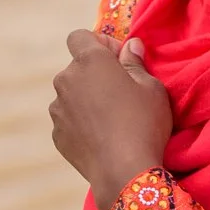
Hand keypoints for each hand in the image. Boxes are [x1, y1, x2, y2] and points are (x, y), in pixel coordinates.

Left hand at [49, 31, 172, 209]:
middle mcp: (66, 80)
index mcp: (89, 61)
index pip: (80, 36)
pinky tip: (103, 137)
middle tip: (122, 92)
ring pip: (72, 95)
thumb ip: (136, 62)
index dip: (100, 44)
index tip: (120, 60)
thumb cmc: (144, 123)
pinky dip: (82, 123)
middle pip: (77, 67)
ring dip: (87, 99)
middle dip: (95, 74)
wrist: (124, 172)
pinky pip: (69, 120)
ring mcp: (57, 109)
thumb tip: (130, 46)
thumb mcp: (152, 87)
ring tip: (112, 119)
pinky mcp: (57, 134)